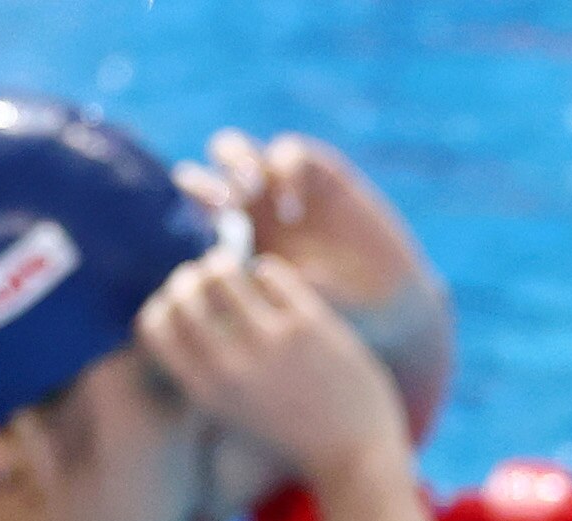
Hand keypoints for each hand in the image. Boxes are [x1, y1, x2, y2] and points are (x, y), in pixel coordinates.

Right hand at [134, 253, 408, 493]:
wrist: (354, 458)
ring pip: (225, 274)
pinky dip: (264, 271)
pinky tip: (267, 279)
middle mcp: (231, 366)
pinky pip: (270, 273)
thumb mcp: (232, 420)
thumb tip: (179, 328)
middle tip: (197, 274)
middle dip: (186, 278)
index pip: (153, 327)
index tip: (172, 302)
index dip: (159, 306)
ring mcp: (271, 342)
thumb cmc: (290, 443)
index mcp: (206, 393)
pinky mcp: (309, 324)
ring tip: (225, 264)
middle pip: (184, 295)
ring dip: (221, 264)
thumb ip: (205, 381)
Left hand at [179, 131, 437, 326]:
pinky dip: (285, 170)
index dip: (189, 207)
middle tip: (222, 205)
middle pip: (209, 169)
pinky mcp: (324, 176)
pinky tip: (290, 207)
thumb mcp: (274, 309)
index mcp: (232, 239)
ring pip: (240, 150)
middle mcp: (254, 208)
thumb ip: (238, 285)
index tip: (199, 232)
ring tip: (248, 191)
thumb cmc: (324, 320)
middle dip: (209, 178)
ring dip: (237, 162)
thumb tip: (198, 278)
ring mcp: (286, 188)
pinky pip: (291, 152)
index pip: (193, 207)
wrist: (382, 311)